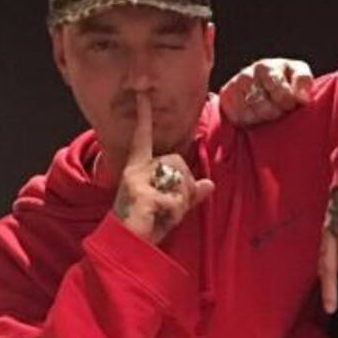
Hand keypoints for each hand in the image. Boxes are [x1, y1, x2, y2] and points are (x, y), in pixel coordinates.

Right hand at [113, 92, 214, 244]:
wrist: (127, 245)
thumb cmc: (147, 225)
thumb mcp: (171, 207)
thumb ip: (189, 194)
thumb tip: (210, 183)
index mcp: (138, 168)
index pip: (142, 138)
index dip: (144, 116)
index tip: (143, 93)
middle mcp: (135, 169)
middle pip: (177, 162)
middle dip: (185, 186)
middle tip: (172, 207)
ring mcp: (136, 180)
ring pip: (179, 178)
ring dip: (181, 200)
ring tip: (164, 214)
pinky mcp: (141, 193)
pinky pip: (175, 199)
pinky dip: (175, 213)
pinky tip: (160, 220)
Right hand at [219, 58, 313, 125]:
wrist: (265, 85)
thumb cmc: (286, 81)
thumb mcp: (299, 75)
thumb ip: (303, 81)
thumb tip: (302, 97)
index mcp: (267, 67)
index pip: (279, 92)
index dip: (287, 103)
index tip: (290, 105)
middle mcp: (247, 73)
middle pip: (262, 106)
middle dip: (274, 113)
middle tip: (278, 111)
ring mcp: (234, 85)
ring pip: (248, 113)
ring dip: (260, 119)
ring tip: (266, 114)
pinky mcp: (226, 97)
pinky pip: (236, 117)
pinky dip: (247, 121)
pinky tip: (254, 115)